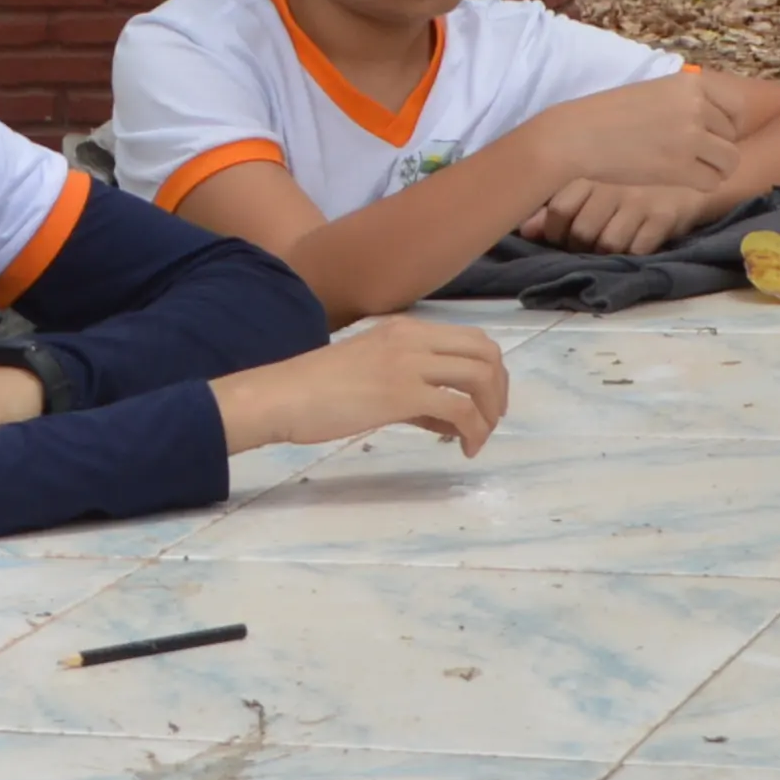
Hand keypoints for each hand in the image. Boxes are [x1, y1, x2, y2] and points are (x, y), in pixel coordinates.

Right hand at [218, 315, 512, 458]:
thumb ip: (413, 390)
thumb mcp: (371, 375)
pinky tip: (463, 449)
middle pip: (486, 353)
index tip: (481, 405)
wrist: (281, 396)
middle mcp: (413, 338)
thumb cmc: (316, 391)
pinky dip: (473, 431)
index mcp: (406, 329)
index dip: (490, 373)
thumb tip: (448, 419)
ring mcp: (409, 363)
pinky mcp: (402, 394)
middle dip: (498, 391)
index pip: (472, 339)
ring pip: (481, 377)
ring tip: (478, 438)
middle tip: (488, 422)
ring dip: (490, 412)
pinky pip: (460, 409)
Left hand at [523, 173, 716, 255]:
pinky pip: (638, 248)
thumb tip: (525, 230)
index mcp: (593, 171)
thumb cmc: (634, 179)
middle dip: (580, 246)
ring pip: (608, 244)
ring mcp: (640, 200)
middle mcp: (613, 184)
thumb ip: (558, 206)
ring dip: (607, 252)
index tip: (559, 236)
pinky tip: (636, 241)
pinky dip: (634, 252)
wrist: (691, 167)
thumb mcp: (596, 185)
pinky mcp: (664, 215)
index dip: (553, 231)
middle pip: (582, 232)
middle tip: (587, 244)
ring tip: (613, 242)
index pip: (558, 209)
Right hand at [526, 70, 747, 208]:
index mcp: (690, 83)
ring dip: (712, 169)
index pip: (737, 108)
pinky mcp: (680, 167)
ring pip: (729, 162)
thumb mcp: (654, 92)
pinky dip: (698, 185)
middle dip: (715, 149)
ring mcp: (690, 137)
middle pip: (732, 137)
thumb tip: (719, 124)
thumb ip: (686, 101)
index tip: (709, 134)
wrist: (577, 136)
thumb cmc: (609, 115)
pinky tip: (677, 179)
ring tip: (687, 169)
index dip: (726, 125)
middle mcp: (696, 106)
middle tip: (687, 154)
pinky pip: (711, 182)